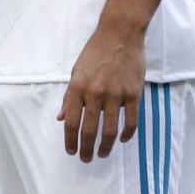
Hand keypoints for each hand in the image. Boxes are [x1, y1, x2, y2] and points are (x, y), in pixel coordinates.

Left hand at [58, 24, 144, 161]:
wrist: (120, 33)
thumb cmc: (96, 52)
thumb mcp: (76, 71)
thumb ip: (69, 97)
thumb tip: (61, 118)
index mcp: (78, 87)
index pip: (71, 121)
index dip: (70, 140)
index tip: (71, 151)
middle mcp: (95, 93)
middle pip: (89, 130)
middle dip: (86, 149)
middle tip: (86, 159)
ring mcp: (116, 94)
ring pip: (110, 129)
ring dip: (106, 146)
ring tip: (102, 154)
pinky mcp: (133, 93)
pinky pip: (131, 120)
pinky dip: (127, 134)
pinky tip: (123, 140)